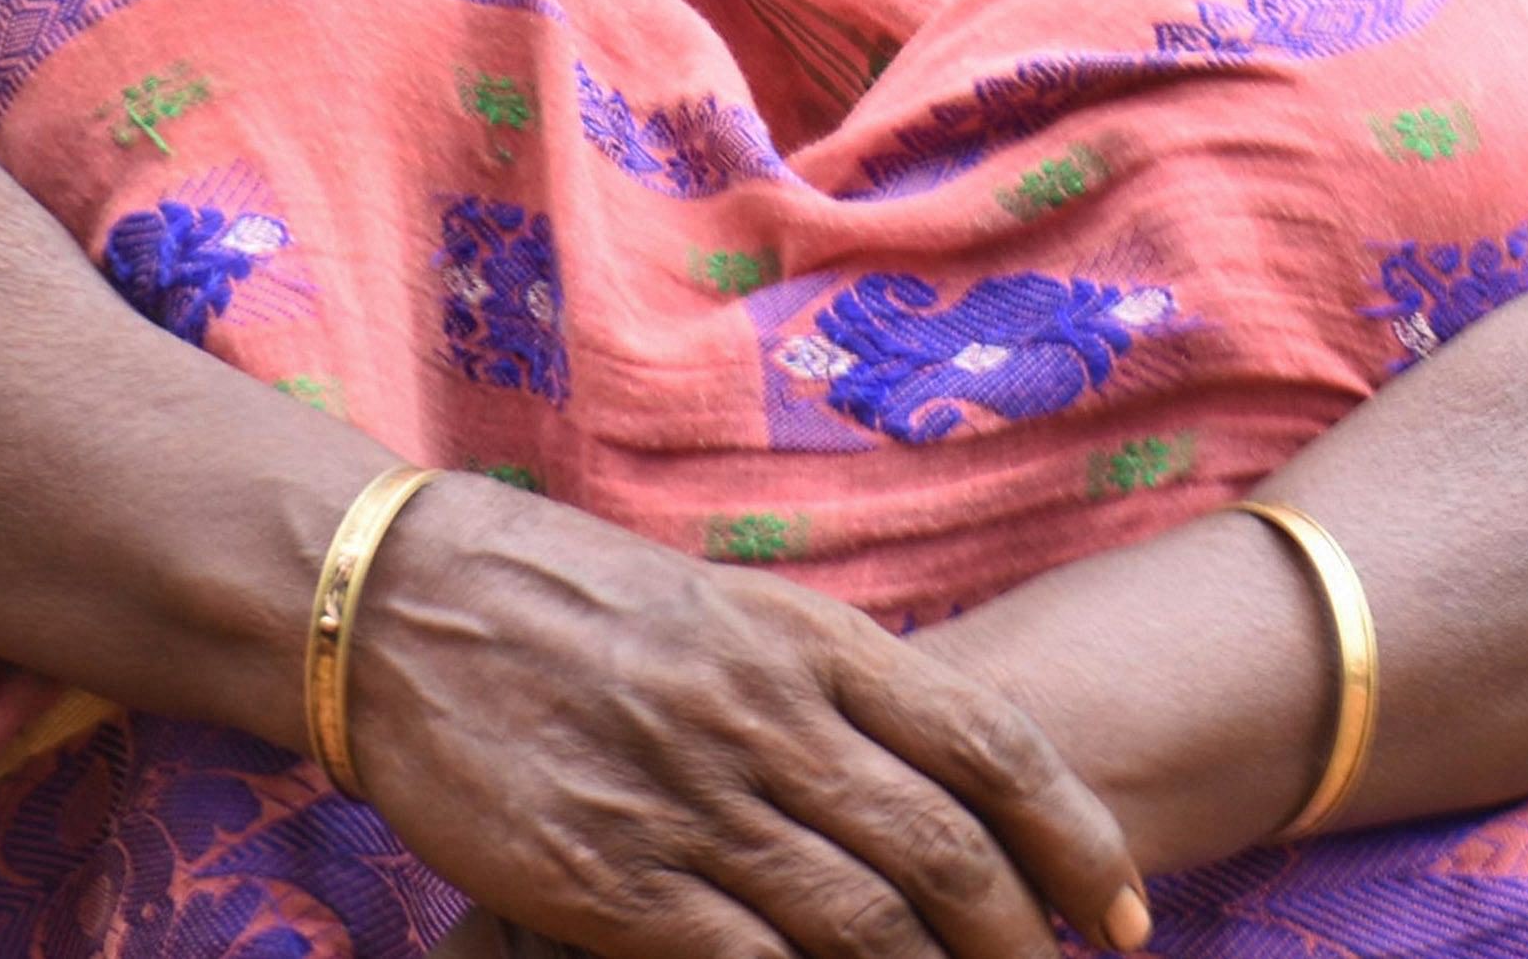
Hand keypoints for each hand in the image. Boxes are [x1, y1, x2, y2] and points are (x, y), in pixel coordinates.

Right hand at [344, 477, 1146, 958]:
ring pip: (867, 927)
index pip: (992, 746)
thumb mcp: (724, 609)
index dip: (1079, 840)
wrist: (403, 605)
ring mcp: (693, 802)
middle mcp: (769, 716)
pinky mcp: (615, 881)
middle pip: (948, 851)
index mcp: (808, 639)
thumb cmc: (566, 602)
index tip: (1124, 911)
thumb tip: (935, 763)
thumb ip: (828, 681)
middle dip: (1021, 939)